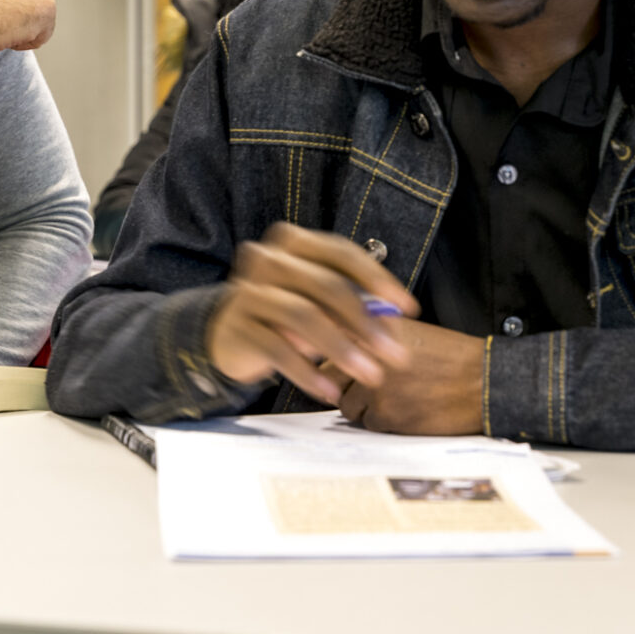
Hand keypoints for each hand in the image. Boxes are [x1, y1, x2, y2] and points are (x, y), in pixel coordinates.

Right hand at [206, 222, 417, 404]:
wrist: (227, 333)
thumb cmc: (285, 310)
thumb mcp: (318, 300)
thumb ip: (352, 302)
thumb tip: (391, 321)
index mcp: (292, 242)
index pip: (341, 252)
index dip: (377, 280)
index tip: (408, 308)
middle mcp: (268, 259)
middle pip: (326, 286)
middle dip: (366, 322)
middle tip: (395, 354)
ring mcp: (248, 292)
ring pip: (303, 316)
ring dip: (343, 349)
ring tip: (371, 375)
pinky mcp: (238, 328)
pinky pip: (278, 350)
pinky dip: (308, 373)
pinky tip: (329, 391)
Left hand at [324, 318, 485, 434]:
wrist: (484, 382)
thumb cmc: (453, 358)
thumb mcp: (409, 330)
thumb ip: (373, 335)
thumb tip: (340, 346)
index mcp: (375, 326)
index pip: (331, 343)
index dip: (333, 360)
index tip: (338, 368)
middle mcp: (370, 352)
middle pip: (330, 375)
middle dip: (343, 385)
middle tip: (362, 389)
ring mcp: (375, 385)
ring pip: (348, 405)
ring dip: (364, 406)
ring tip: (394, 399)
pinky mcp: (387, 413)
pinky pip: (369, 423)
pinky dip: (383, 422)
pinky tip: (406, 411)